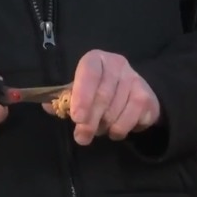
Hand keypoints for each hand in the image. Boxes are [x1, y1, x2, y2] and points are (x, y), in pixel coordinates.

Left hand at [44, 49, 160, 144]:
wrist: (134, 95)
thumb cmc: (98, 91)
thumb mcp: (78, 91)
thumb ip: (63, 99)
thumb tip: (49, 107)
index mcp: (96, 60)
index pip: (89, 73)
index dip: (82, 96)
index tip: (76, 118)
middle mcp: (117, 64)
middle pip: (102, 96)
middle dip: (90, 121)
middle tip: (81, 137)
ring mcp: (135, 80)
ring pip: (115, 112)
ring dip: (103, 127)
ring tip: (99, 128)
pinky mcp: (147, 97)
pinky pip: (129, 121)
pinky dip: (119, 131)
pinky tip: (115, 129)